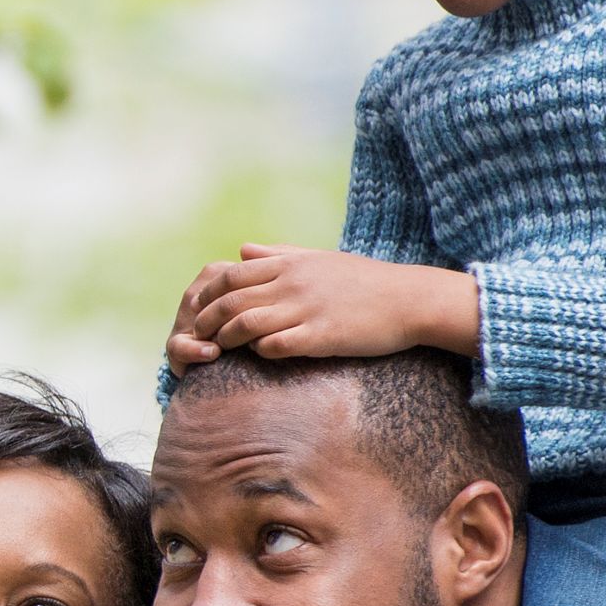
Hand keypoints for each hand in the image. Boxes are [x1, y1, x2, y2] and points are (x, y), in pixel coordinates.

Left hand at [163, 247, 482, 365]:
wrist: (409, 300)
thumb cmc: (363, 281)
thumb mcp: (318, 259)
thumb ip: (277, 254)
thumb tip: (241, 250)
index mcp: (290, 264)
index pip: (231, 276)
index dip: (208, 296)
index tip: (197, 312)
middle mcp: (293, 283)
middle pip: (231, 300)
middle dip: (207, 321)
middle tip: (196, 338)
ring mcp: (307, 309)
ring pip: (246, 323)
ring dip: (228, 339)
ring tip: (220, 351)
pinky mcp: (322, 336)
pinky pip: (276, 345)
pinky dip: (259, 351)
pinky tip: (259, 355)